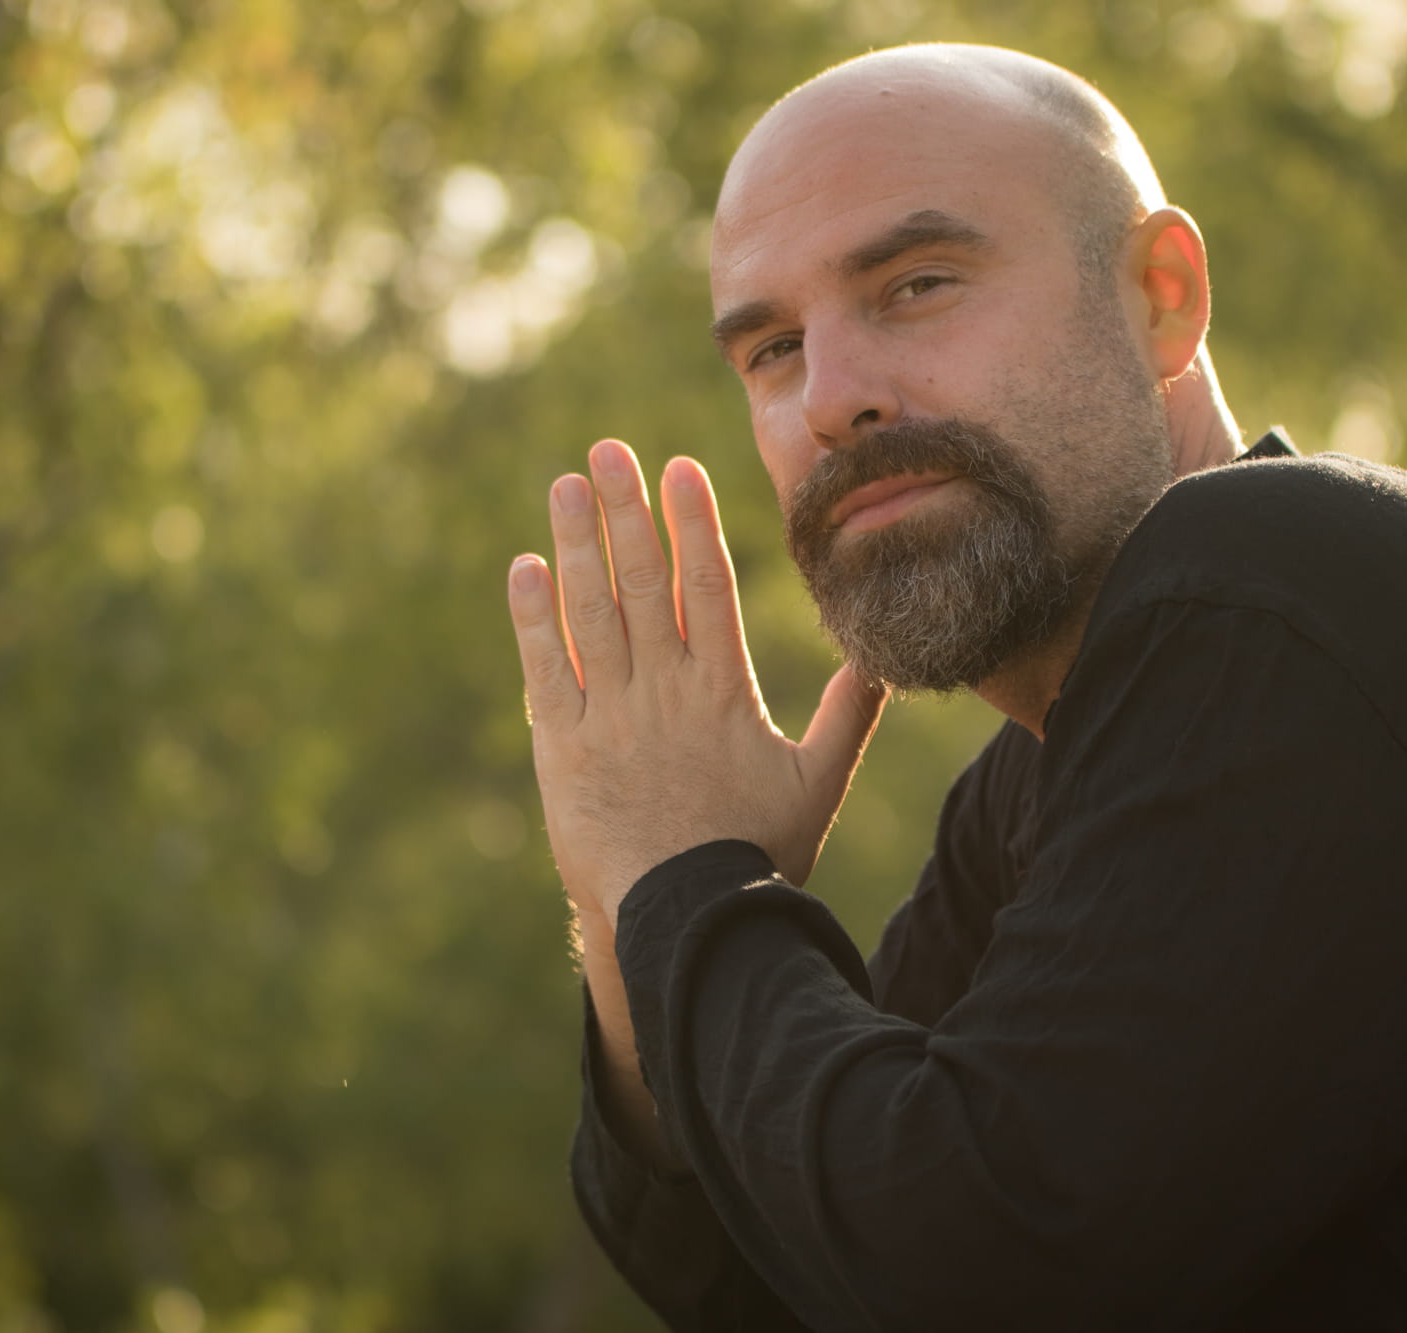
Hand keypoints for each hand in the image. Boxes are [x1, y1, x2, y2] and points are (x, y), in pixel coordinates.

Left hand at [508, 439, 886, 928]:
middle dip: (626, 509)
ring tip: (565, 485)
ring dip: (576, 543)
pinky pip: (544, 669)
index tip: (679, 468)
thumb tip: (881, 656)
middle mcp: (666, 689)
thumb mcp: (818, 785)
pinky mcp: (565, 747)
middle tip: (608, 449)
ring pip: (590, 612)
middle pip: (643, 581)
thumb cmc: (757, 856)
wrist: (685, 920)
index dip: (692, 522)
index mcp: (725, 691)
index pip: (707, 586)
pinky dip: (534, 618)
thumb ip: (848, 715)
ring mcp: (612, 715)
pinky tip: (526, 569)